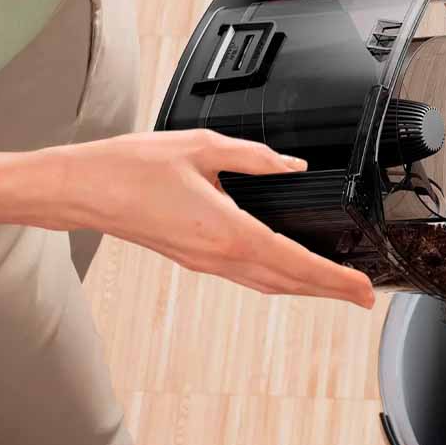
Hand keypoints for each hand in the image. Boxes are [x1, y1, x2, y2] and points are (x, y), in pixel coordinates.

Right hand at [30, 131, 374, 307]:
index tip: (362, 289)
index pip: (295, 261)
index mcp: (225, 231)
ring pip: (269, 284)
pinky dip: (279, 279)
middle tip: (364, 297)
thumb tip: (291, 165)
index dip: (334, 279)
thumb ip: (254, 158)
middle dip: (331, 292)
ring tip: (336, 290)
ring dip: (306, 289)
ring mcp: (206, 263)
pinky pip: (249, 277)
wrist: (80, 189)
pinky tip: (289, 274)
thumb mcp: (200, 147)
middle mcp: (219, 256)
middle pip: (289, 282)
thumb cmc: (129, 168)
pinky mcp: (195, 260)